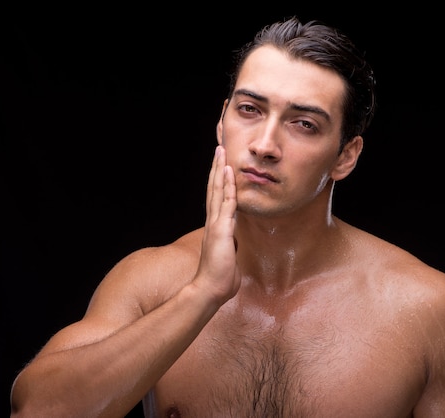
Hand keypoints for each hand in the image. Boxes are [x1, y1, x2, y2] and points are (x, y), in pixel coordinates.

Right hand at [193, 146, 240, 304]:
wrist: (210, 290)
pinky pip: (226, 203)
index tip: (222, 165)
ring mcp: (215, 224)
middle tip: (218, 148)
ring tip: (221, 151)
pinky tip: (228, 172)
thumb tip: (234, 245)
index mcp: (216, 227)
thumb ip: (230, 247)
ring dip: (219, 170)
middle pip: (213, 188)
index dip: (219, 180)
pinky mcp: (220, 230)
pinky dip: (227, 186)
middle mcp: (213, 221)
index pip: (217, 198)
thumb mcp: (228, 257)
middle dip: (216, 167)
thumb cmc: (220, 279)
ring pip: (217, 190)